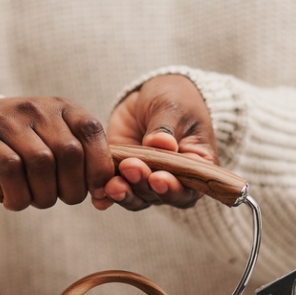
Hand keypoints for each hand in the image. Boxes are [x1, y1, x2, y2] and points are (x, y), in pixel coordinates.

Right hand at [0, 97, 112, 210]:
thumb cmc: (14, 141)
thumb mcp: (50, 138)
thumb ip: (79, 159)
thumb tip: (105, 193)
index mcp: (61, 108)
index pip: (92, 133)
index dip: (98, 168)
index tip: (93, 190)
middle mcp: (37, 109)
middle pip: (69, 155)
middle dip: (70, 189)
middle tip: (57, 198)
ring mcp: (8, 122)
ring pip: (41, 164)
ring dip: (43, 195)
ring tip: (33, 199)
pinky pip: (11, 172)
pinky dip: (18, 196)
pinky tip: (13, 200)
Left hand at [97, 74, 217, 210]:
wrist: (149, 96)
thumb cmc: (173, 99)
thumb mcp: (172, 107)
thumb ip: (166, 127)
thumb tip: (162, 144)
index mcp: (196, 167)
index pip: (189, 188)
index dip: (173, 189)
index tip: (157, 178)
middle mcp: (174, 181)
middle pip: (160, 196)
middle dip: (143, 185)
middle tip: (131, 167)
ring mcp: (148, 181)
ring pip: (137, 198)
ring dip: (125, 193)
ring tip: (113, 184)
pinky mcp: (124, 176)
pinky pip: (117, 191)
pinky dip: (107, 196)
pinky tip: (99, 197)